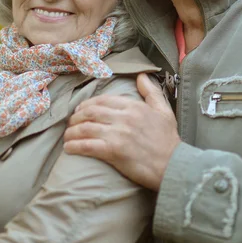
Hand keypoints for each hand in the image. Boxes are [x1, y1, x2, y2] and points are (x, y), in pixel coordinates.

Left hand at [64, 73, 180, 190]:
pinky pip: (87, 145)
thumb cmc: (169, 141)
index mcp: (134, 106)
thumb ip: (151, 92)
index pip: (103, 100)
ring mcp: (118, 133)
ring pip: (85, 127)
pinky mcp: (114, 151)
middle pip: (90, 112)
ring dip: (72, 132)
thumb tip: (141, 76)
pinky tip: (69, 148)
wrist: (173, 166)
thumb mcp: (164, 111)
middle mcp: (124, 117)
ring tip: (67, 137)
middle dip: (76, 117)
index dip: (87, 104)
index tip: (80, 110)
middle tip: (71, 124)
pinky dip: (75, 146)